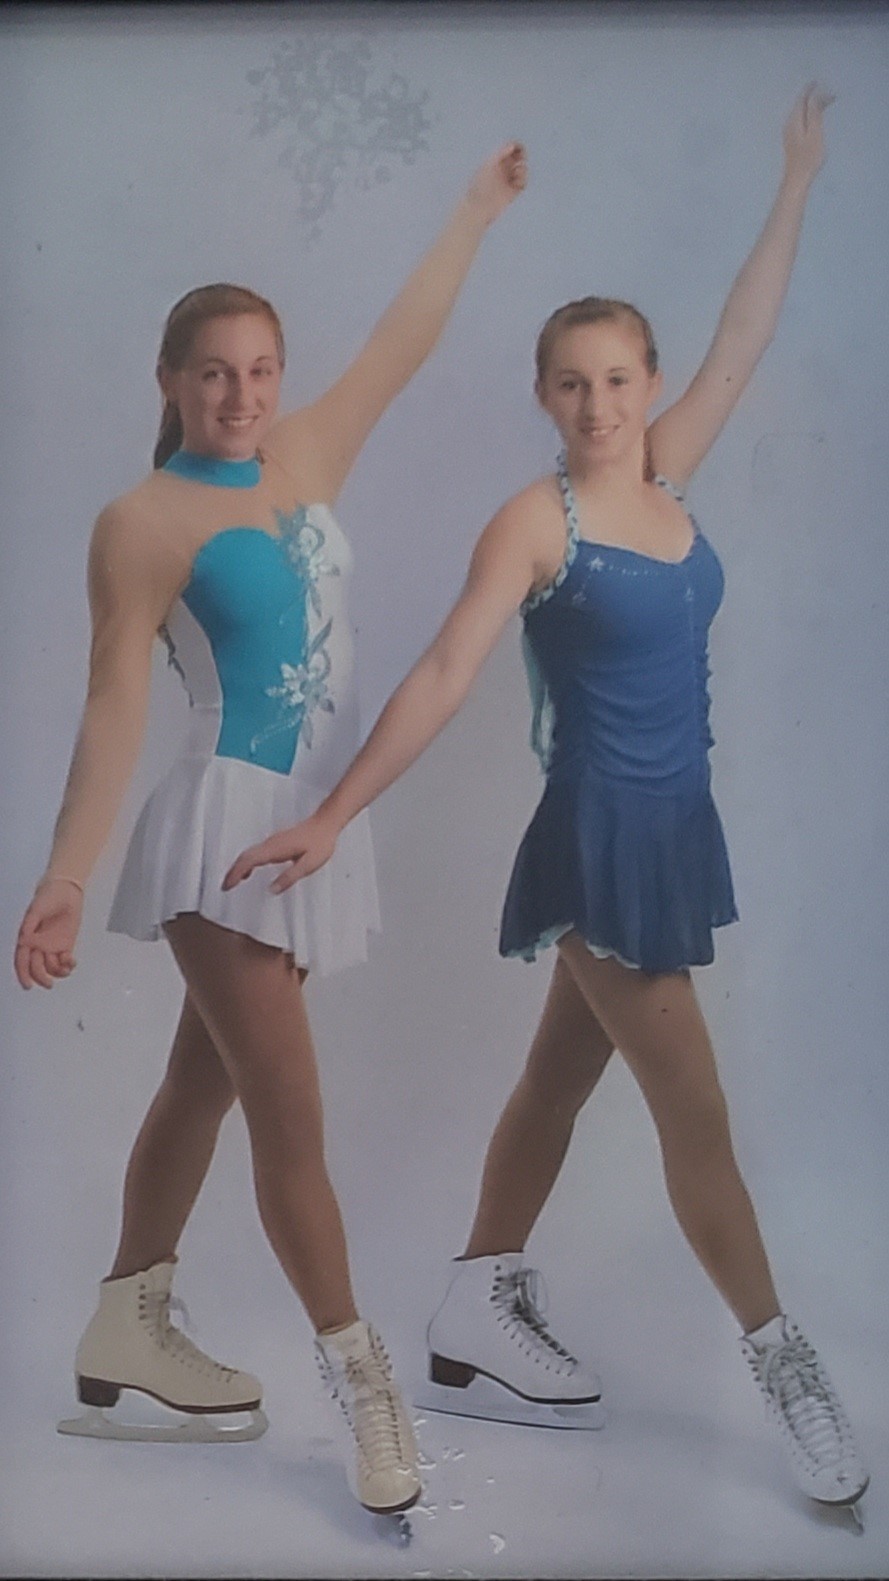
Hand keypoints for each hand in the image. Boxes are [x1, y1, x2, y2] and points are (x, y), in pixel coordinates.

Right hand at [15, 879, 82, 989]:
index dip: (23, 974)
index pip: (22, 959)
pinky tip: (71, 961)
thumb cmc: (48, 898)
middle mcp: (38, 945)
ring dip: (57, 972)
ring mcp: (51, 946)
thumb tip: (23, 940)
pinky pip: (64, 961)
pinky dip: (67, 965)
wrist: (67, 891)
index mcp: (28, 938)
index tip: (28, 985)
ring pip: (51, 967)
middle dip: (41, 977)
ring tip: (65, 968)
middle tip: (49, 984)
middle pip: (36, 967)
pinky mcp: (65, 945)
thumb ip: (30, 925)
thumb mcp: (37, 910)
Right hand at [222, 812, 339, 895]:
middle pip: (245, 857)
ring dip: (239, 867)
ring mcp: (273, 841)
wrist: (326, 823)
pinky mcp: (277, 841)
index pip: (249, 861)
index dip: (235, 874)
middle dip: (232, 872)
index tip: (226, 886)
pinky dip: (248, 862)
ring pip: (249, 854)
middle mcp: (270, 843)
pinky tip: (250, 871)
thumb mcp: (308, 865)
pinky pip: (257, 852)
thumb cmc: (320, 842)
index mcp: (275, 849)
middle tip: (225, 886)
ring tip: (233, 881)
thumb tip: (272, 890)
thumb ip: (290, 877)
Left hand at [466, 141, 527, 222]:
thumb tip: (512, 145)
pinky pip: (523, 182)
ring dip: (523, 170)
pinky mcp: (513, 191)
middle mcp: (503, 169)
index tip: (518, 148)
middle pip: (518, 157)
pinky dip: (523, 181)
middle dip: (522, 155)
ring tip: (517, 174)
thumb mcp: (489, 164)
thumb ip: (501, 153)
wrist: (480, 205)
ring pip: (522, 169)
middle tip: (521, 158)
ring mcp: (508, 180)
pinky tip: (517, 183)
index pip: (509, 149)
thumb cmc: (481, 184)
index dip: (516, 146)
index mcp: (496, 160)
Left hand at [783, 83, 833, 187]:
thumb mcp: (815, 132)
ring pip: (800, 112)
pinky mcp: (791, 140)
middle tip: (828, 94)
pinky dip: (808, 114)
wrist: (797, 179)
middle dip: (812, 96)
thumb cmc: (808, 157)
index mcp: (794, 119)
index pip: (801, 98)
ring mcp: (788, 132)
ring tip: (823, 102)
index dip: (809, 89)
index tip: (819, 81)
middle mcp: (788, 123)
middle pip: (800, 104)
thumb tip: (815, 94)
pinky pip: (800, 120)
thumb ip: (814, 113)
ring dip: (810, 106)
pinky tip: (814, 118)